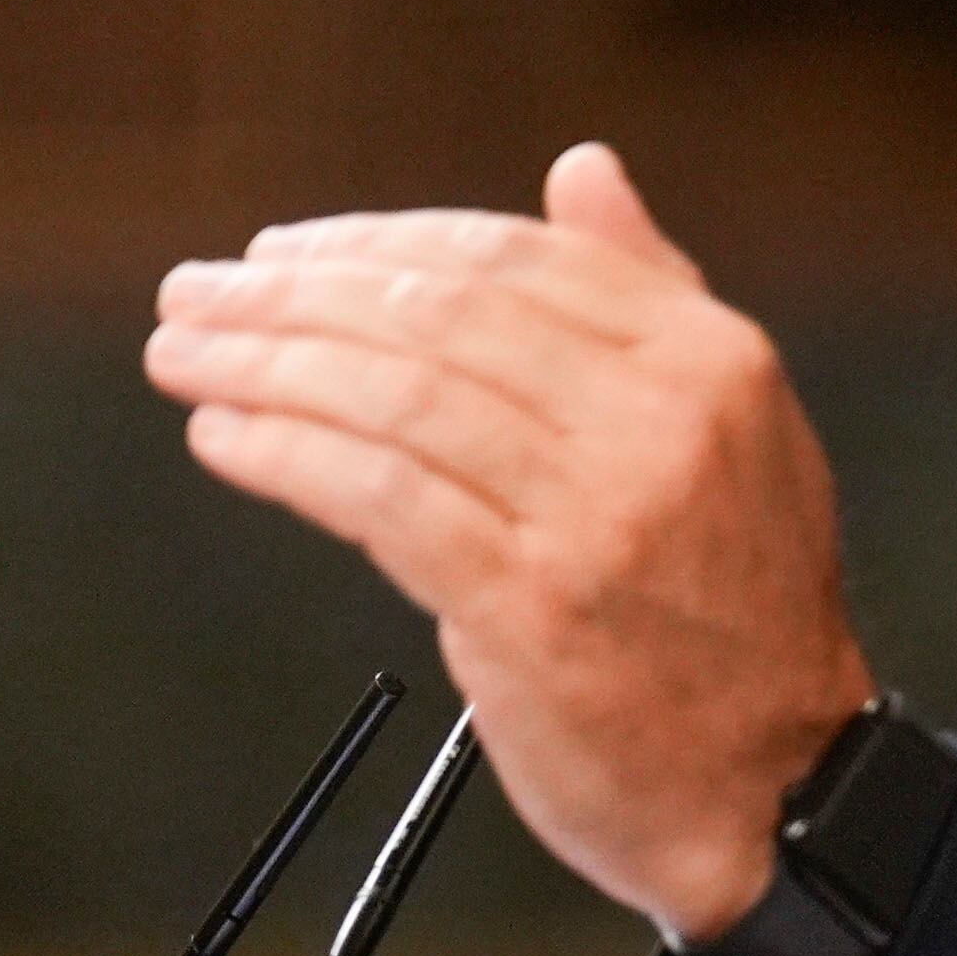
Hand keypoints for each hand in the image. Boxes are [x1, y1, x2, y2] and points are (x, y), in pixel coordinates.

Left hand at [147, 143, 876, 945]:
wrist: (772, 786)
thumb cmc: (732, 612)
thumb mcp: (732, 426)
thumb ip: (648, 294)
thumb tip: (583, 169)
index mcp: (706, 357)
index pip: (512, 260)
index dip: (378, 243)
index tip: (283, 251)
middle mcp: (659, 417)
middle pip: (438, 316)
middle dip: (295, 294)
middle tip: (198, 292)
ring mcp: (595, 511)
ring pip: (395, 398)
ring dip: (266, 366)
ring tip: (184, 354)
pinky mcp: (530, 603)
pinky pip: (379, 497)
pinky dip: (286, 456)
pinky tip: (226, 437)